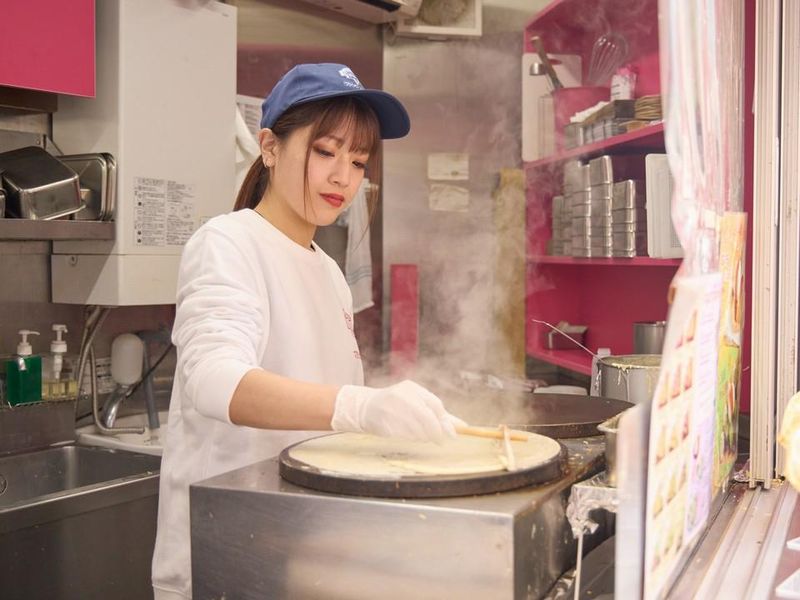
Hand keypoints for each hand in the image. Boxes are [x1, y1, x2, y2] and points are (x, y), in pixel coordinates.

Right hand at [331, 380, 464, 441]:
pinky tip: (407, 436)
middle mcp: (402, 396)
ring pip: (415, 428)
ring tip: (420, 437)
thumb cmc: (395, 406)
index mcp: (411, 388)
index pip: (434, 404)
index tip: (451, 434)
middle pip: (426, 417)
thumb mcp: (415, 403)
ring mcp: (391, 409)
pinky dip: (410, 438)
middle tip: (440, 441)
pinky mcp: (384, 422)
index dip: (444, 421)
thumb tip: (463, 426)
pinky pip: (403, 435)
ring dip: (422, 437)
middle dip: (435, 432)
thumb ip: (438, 414)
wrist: (364, 408)